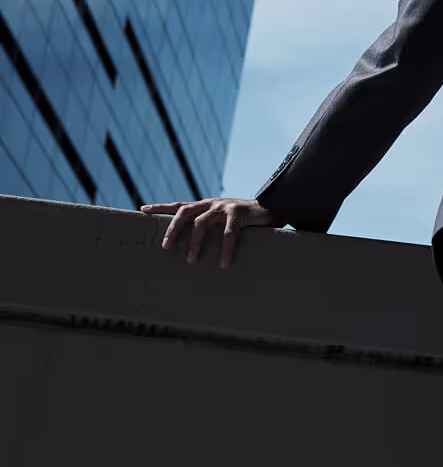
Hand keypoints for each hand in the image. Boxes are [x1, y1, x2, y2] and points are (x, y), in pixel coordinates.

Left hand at [140, 198, 277, 268]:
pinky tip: (223, 263)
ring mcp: (224, 207)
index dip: (161, 207)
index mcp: (206, 205)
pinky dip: (224, 249)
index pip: (179, 205)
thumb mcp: (225, 220)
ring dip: (194, 243)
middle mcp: (212, 203)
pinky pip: (228, 234)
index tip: (143, 210)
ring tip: (191, 261)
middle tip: (166, 247)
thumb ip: (212, 228)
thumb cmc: (247, 220)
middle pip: (184, 212)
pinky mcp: (239, 213)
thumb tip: (194, 246)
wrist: (274, 208)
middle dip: (172, 229)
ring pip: (201, 223)